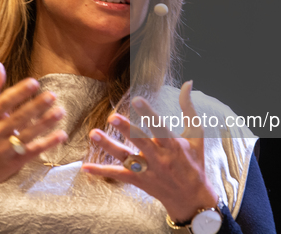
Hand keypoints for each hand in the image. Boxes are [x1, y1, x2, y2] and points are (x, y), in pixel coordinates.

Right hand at [0, 61, 66, 198]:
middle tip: (52, 95)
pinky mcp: (14, 162)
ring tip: (60, 111)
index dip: (19, 92)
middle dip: (36, 106)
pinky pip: (33, 151)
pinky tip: (61, 135)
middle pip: (18, 117)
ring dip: (45, 123)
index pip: (3, 102)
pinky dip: (47, 143)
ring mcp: (4, 149)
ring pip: (28, 134)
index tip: (34, 82)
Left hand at [81, 81, 217, 222]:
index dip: (149, 114)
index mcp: (173, 145)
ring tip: (93, 134)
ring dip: (108, 146)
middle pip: (140, 142)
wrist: (191, 198)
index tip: (137, 99)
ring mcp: (147, 171)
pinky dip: (101, 171)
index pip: (160, 128)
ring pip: (125, 157)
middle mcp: (159, 158)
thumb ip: (188, 108)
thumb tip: (188, 82)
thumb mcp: (196, 134)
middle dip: (126, 130)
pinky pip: (118, 175)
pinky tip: (85, 167)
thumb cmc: (193, 161)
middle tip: (112, 117)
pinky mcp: (138, 180)